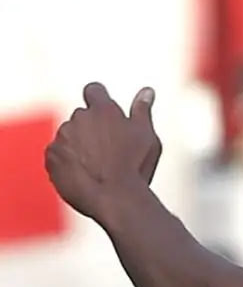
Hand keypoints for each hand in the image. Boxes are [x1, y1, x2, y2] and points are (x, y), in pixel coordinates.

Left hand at [44, 83, 162, 223]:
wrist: (113, 197)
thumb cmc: (135, 165)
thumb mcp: (147, 136)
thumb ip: (142, 110)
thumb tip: (147, 91)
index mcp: (103, 110)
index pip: (94, 90)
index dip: (99, 98)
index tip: (106, 112)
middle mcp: (79, 119)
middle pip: (83, 117)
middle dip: (92, 128)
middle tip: (111, 150)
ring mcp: (62, 138)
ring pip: (70, 136)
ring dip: (80, 145)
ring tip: (98, 167)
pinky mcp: (51, 157)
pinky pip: (58, 154)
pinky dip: (67, 161)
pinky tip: (84, 175)